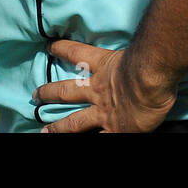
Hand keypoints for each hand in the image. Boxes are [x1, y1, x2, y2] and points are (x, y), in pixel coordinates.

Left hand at [35, 40, 176, 133]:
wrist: (151, 78)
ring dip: (58, 128)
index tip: (49, 46)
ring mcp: (104, 112)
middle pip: (67, 90)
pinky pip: (99, 138)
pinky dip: (90, 140)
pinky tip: (83, 142)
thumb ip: (132, 52)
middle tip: (35, 95)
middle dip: (49, 93)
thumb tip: (145, 44)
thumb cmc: (149, 60)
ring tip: (44, 132)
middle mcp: (98, 90)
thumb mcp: (136, 50)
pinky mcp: (115, 129)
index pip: (77, 52)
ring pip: (75, 122)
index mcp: (104, 67)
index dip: (62, 48)